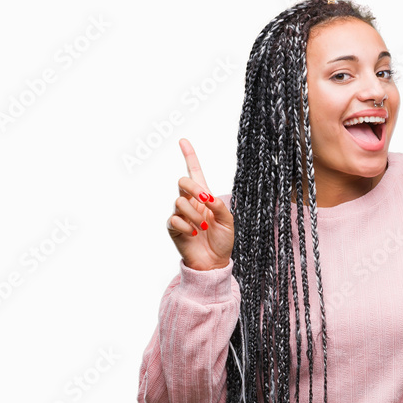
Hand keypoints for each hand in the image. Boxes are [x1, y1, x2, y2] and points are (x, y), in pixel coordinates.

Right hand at [167, 138, 234, 270]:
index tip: (184, 141)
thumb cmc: (222, 241)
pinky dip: (186, 226)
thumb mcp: (228, 222)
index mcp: (204, 197)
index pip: (195, 172)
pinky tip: (194, 234)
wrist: (214, 262)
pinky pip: (174, 219)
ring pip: (179, 202)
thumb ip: (220, 206)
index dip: (189, 156)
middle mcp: (190, 202)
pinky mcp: (173, 228)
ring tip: (203, 228)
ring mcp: (180, 214)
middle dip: (193, 188)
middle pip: (183, 182)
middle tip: (205, 199)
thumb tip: (208, 196)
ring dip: (194, 214)